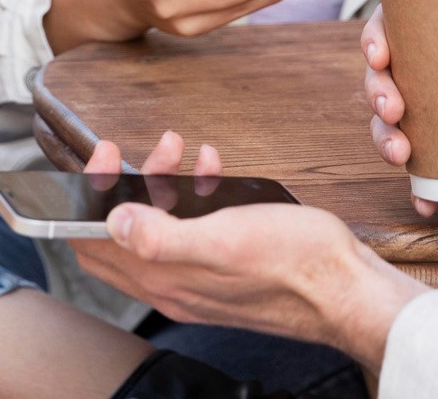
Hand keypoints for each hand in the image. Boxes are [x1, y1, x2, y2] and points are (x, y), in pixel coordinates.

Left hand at [72, 130, 425, 366]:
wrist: (350, 290)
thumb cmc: (296, 265)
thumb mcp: (224, 240)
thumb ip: (161, 236)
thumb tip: (112, 221)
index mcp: (164, 279)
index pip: (93, 242)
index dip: (87, 197)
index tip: (104, 158)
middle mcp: (175, 284)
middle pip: (122, 232)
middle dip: (127, 183)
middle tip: (151, 148)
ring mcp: (200, 278)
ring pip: (159, 224)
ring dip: (163, 183)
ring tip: (183, 149)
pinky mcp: (225, 269)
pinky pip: (192, 227)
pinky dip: (195, 195)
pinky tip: (214, 170)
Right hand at [361, 8, 437, 214]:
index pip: (405, 28)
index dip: (378, 35)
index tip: (379, 52)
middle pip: (388, 78)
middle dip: (376, 91)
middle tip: (393, 107)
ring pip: (394, 127)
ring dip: (383, 138)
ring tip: (401, 153)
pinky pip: (425, 178)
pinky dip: (419, 190)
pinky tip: (424, 200)